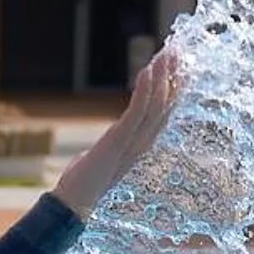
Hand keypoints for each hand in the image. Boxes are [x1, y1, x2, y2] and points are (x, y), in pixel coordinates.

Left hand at [54, 43, 185, 216]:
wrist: (74, 202)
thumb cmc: (86, 181)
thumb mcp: (105, 156)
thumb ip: (112, 147)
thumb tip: (108, 144)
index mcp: (142, 144)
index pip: (163, 112)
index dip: (173, 88)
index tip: (179, 66)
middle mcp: (144, 142)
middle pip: (165, 105)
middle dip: (172, 77)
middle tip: (178, 51)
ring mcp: (134, 142)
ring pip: (155, 105)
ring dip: (162, 78)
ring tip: (166, 54)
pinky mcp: (119, 140)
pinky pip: (137, 112)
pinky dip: (144, 91)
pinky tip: (146, 71)